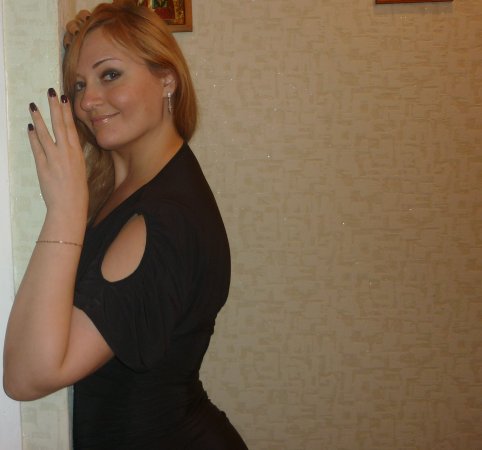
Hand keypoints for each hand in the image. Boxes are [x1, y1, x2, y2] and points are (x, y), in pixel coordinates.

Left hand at [28, 88, 87, 221]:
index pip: (71, 127)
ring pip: (45, 133)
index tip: (64, 98)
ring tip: (33, 106)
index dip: (67, 112)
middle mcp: (66, 152)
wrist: (69, 206)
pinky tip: (29, 127)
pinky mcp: (42, 165)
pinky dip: (32, 136)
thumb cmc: (77, 191)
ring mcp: (53, 158)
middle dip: (54, 107)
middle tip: (51, 92)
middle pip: (59, 125)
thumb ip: (72, 156)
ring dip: (38, 118)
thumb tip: (68, 145)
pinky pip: (36, 147)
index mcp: (77, 153)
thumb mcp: (80, 170)